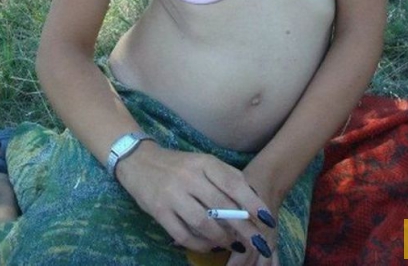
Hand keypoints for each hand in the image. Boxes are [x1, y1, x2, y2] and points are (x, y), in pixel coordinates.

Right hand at [116, 143, 277, 258]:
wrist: (139, 161)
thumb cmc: (177, 164)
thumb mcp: (201, 162)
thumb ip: (224, 177)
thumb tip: (252, 200)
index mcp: (203, 162)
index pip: (233, 182)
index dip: (253, 202)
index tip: (267, 218)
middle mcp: (189, 177)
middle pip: (222, 206)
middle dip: (244, 227)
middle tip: (258, 242)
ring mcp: (173, 195)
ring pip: (204, 223)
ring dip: (222, 238)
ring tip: (233, 245)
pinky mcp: (159, 212)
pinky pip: (184, 235)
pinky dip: (200, 245)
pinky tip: (210, 246)